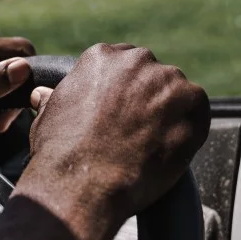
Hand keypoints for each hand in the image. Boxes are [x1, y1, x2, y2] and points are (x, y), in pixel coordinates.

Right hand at [17, 43, 209, 239]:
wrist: (85, 183)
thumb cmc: (62, 153)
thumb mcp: (47, 116)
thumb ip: (55, 98)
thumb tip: (42, 94)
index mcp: (101, 56)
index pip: (122, 64)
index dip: (123, 92)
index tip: (121, 113)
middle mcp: (136, 59)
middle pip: (151, 75)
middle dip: (147, 100)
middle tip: (136, 131)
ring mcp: (167, 79)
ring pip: (176, 94)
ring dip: (169, 115)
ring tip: (152, 145)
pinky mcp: (192, 102)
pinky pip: (197, 114)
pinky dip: (189, 131)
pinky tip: (170, 150)